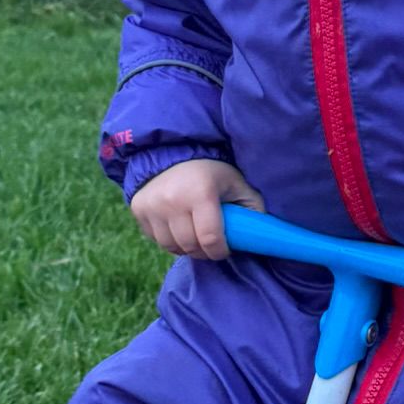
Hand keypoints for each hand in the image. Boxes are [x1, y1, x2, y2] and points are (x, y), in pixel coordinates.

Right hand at [129, 159, 263, 259]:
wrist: (173, 152)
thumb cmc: (212, 170)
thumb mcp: (236, 183)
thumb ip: (252, 207)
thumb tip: (265, 233)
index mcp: (201, 194)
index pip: (210, 239)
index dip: (220, 251)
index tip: (225, 250)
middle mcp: (172, 201)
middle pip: (190, 246)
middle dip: (204, 251)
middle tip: (211, 245)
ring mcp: (152, 206)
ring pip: (170, 246)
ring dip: (185, 247)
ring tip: (195, 237)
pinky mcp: (138, 209)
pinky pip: (154, 239)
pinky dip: (168, 239)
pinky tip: (178, 228)